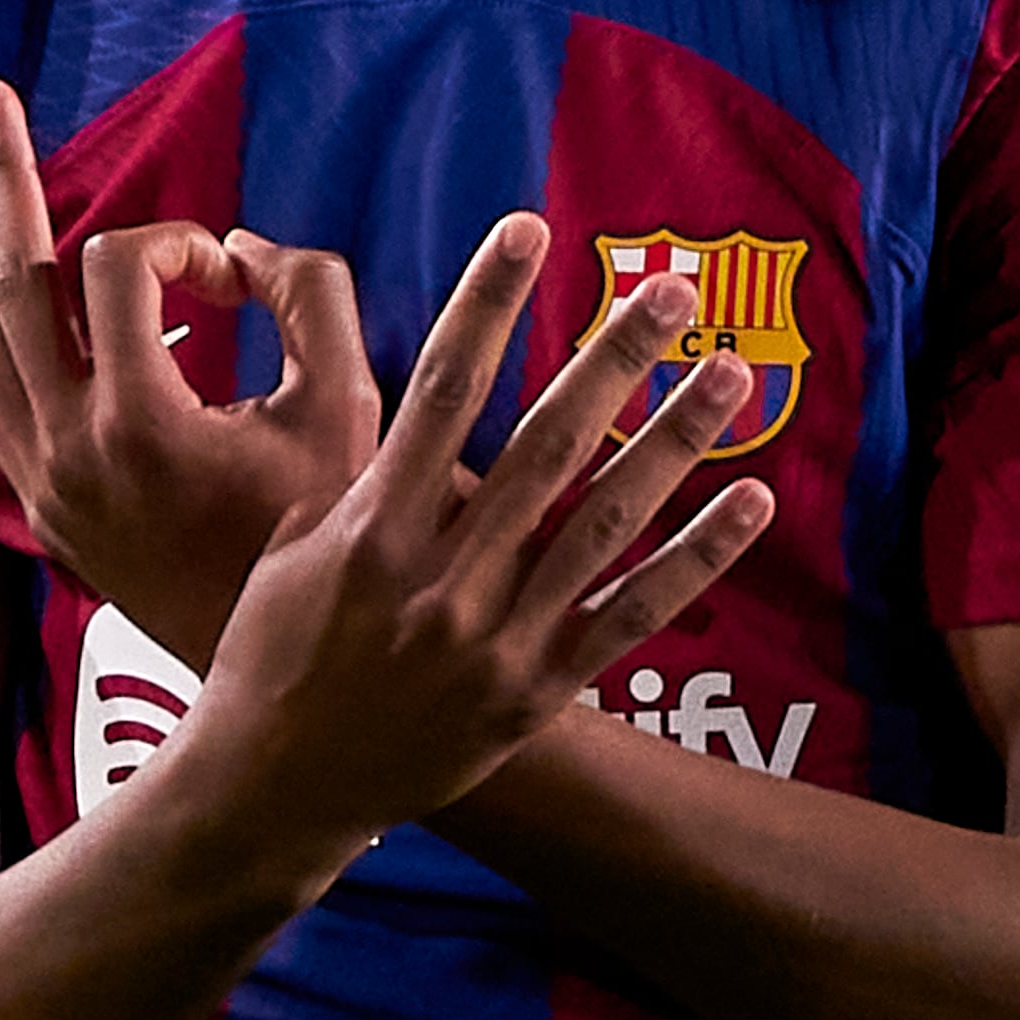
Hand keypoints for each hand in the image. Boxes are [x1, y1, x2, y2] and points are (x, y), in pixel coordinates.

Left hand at [0, 80, 375, 666]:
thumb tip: (238, 245)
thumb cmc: (330, 535)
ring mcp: (46, 480)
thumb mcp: (349, 404)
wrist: (295, 666)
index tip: (236, 279)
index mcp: (139, 423)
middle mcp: (70, 451)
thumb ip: (308, 294)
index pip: (119, 270)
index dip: (178, 244)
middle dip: (1, 184)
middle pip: (14, 283)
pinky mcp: (45, 503)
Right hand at [180, 208, 774, 865]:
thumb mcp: (287, 551)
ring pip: (603, 521)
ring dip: (672, 440)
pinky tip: (751, 502)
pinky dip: (697, 560)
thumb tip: (401, 409)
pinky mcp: (535, 692)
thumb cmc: (268, 656)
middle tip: (672, 287)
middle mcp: (442, 576)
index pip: (439, 388)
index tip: (527, 228)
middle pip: (545, 443)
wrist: (272, 790)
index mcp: (373, 526)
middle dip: (612, 356)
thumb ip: (352, 479)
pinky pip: (631, 616)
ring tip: (730, 370)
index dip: (486, 302)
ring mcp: (495, 638)